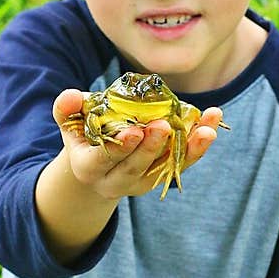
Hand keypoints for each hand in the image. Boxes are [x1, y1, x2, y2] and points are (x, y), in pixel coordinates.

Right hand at [52, 89, 224, 201]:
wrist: (98, 163)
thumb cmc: (83, 135)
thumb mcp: (70, 122)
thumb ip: (67, 109)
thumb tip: (71, 96)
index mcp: (88, 167)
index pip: (104, 160)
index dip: (121, 147)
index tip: (136, 131)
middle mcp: (115, 180)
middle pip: (136, 166)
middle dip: (152, 147)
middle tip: (164, 125)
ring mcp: (141, 181)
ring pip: (165, 167)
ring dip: (189, 149)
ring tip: (206, 129)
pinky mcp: (161, 176)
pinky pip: (182, 163)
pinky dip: (198, 145)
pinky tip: (211, 125)